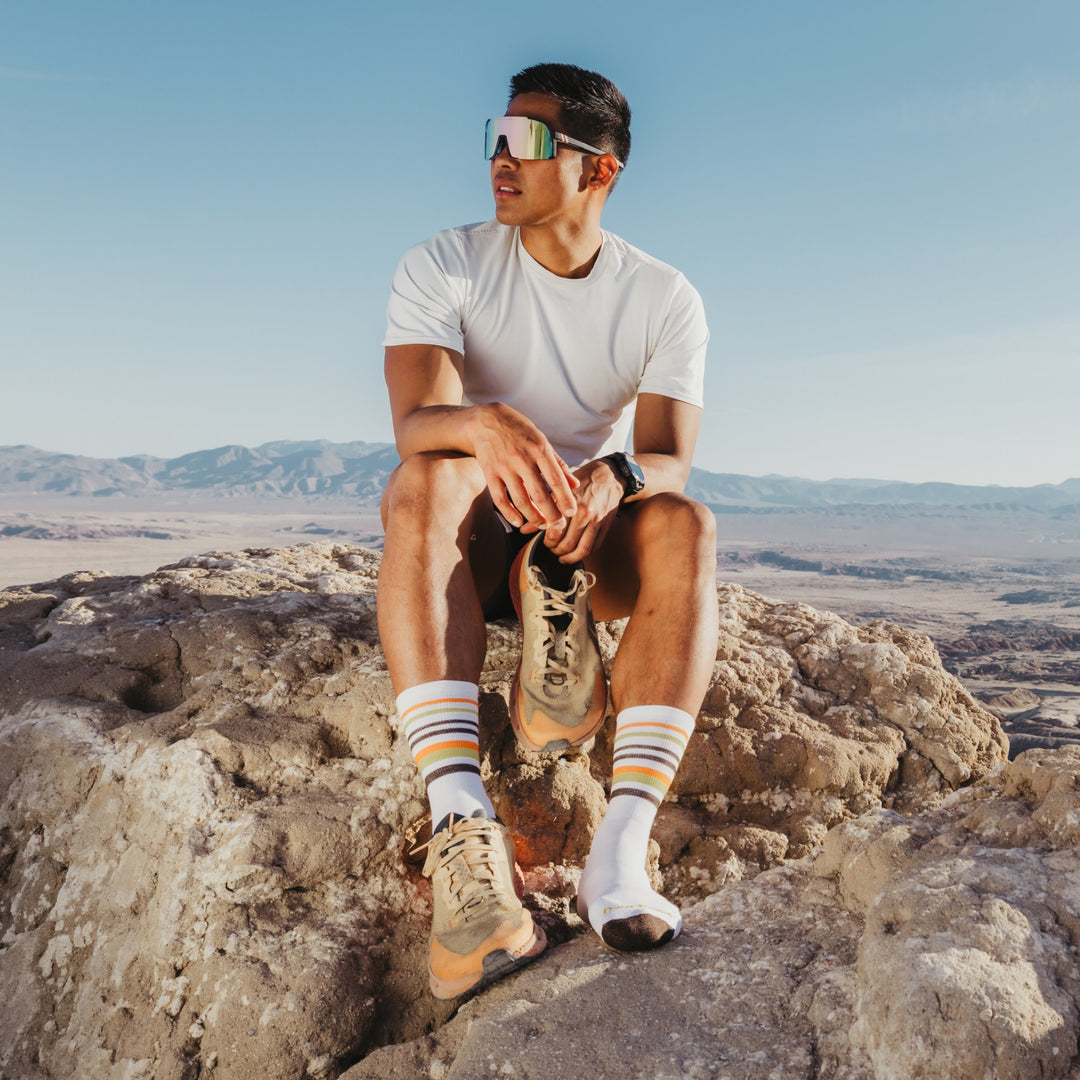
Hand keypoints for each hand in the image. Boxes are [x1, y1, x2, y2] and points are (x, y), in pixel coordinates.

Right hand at [466, 403, 578, 530]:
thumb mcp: (542, 440)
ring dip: (533, 517)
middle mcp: (522, 459)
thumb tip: (574, 485)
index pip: (556, 479)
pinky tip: (518, 521)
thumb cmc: (519, 430)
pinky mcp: (489, 473)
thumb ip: (558, 464)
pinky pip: (499, 498)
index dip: (565, 499)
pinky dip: (509, 513)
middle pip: (540, 495)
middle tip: (558, 526)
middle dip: (551, 515)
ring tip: (542, 525)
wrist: (486, 420)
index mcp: (539, 449)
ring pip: (521, 500)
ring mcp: (504, 467)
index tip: (571, 513)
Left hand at [542, 457, 624, 562]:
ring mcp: (597, 520)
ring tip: (562, 556)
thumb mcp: (559, 489)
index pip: (555, 531)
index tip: (546, 541)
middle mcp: (584, 512)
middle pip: (567, 543)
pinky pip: (594, 547)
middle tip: (552, 549)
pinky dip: (583, 554)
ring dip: (570, 557)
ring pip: (582, 549)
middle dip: (557, 550)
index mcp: (570, 501)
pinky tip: (575, 553)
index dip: (548, 541)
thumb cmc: (582, 480)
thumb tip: (524, 529)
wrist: (609, 476)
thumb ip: (543, 509)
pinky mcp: (606, 525)